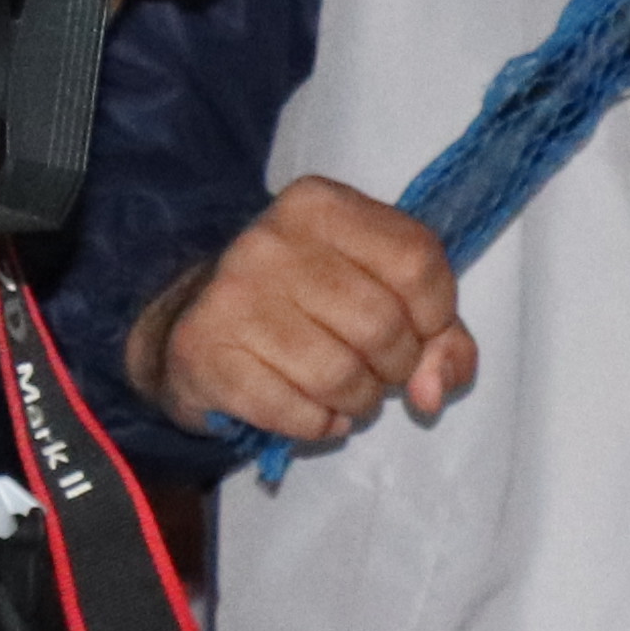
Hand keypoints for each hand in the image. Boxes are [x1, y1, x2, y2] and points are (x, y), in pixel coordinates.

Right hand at [126, 177, 469, 446]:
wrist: (193, 323)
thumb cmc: (303, 305)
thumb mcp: (377, 291)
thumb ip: (437, 335)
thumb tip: (432, 393)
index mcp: (320, 205)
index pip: (417, 260)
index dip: (436, 316)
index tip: (419, 333)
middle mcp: (272, 240)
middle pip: (381, 325)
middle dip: (395, 368)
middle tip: (375, 372)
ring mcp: (234, 295)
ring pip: (340, 376)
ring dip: (358, 402)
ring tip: (345, 394)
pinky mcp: (205, 351)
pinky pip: (295, 412)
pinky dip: (318, 425)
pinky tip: (311, 411)